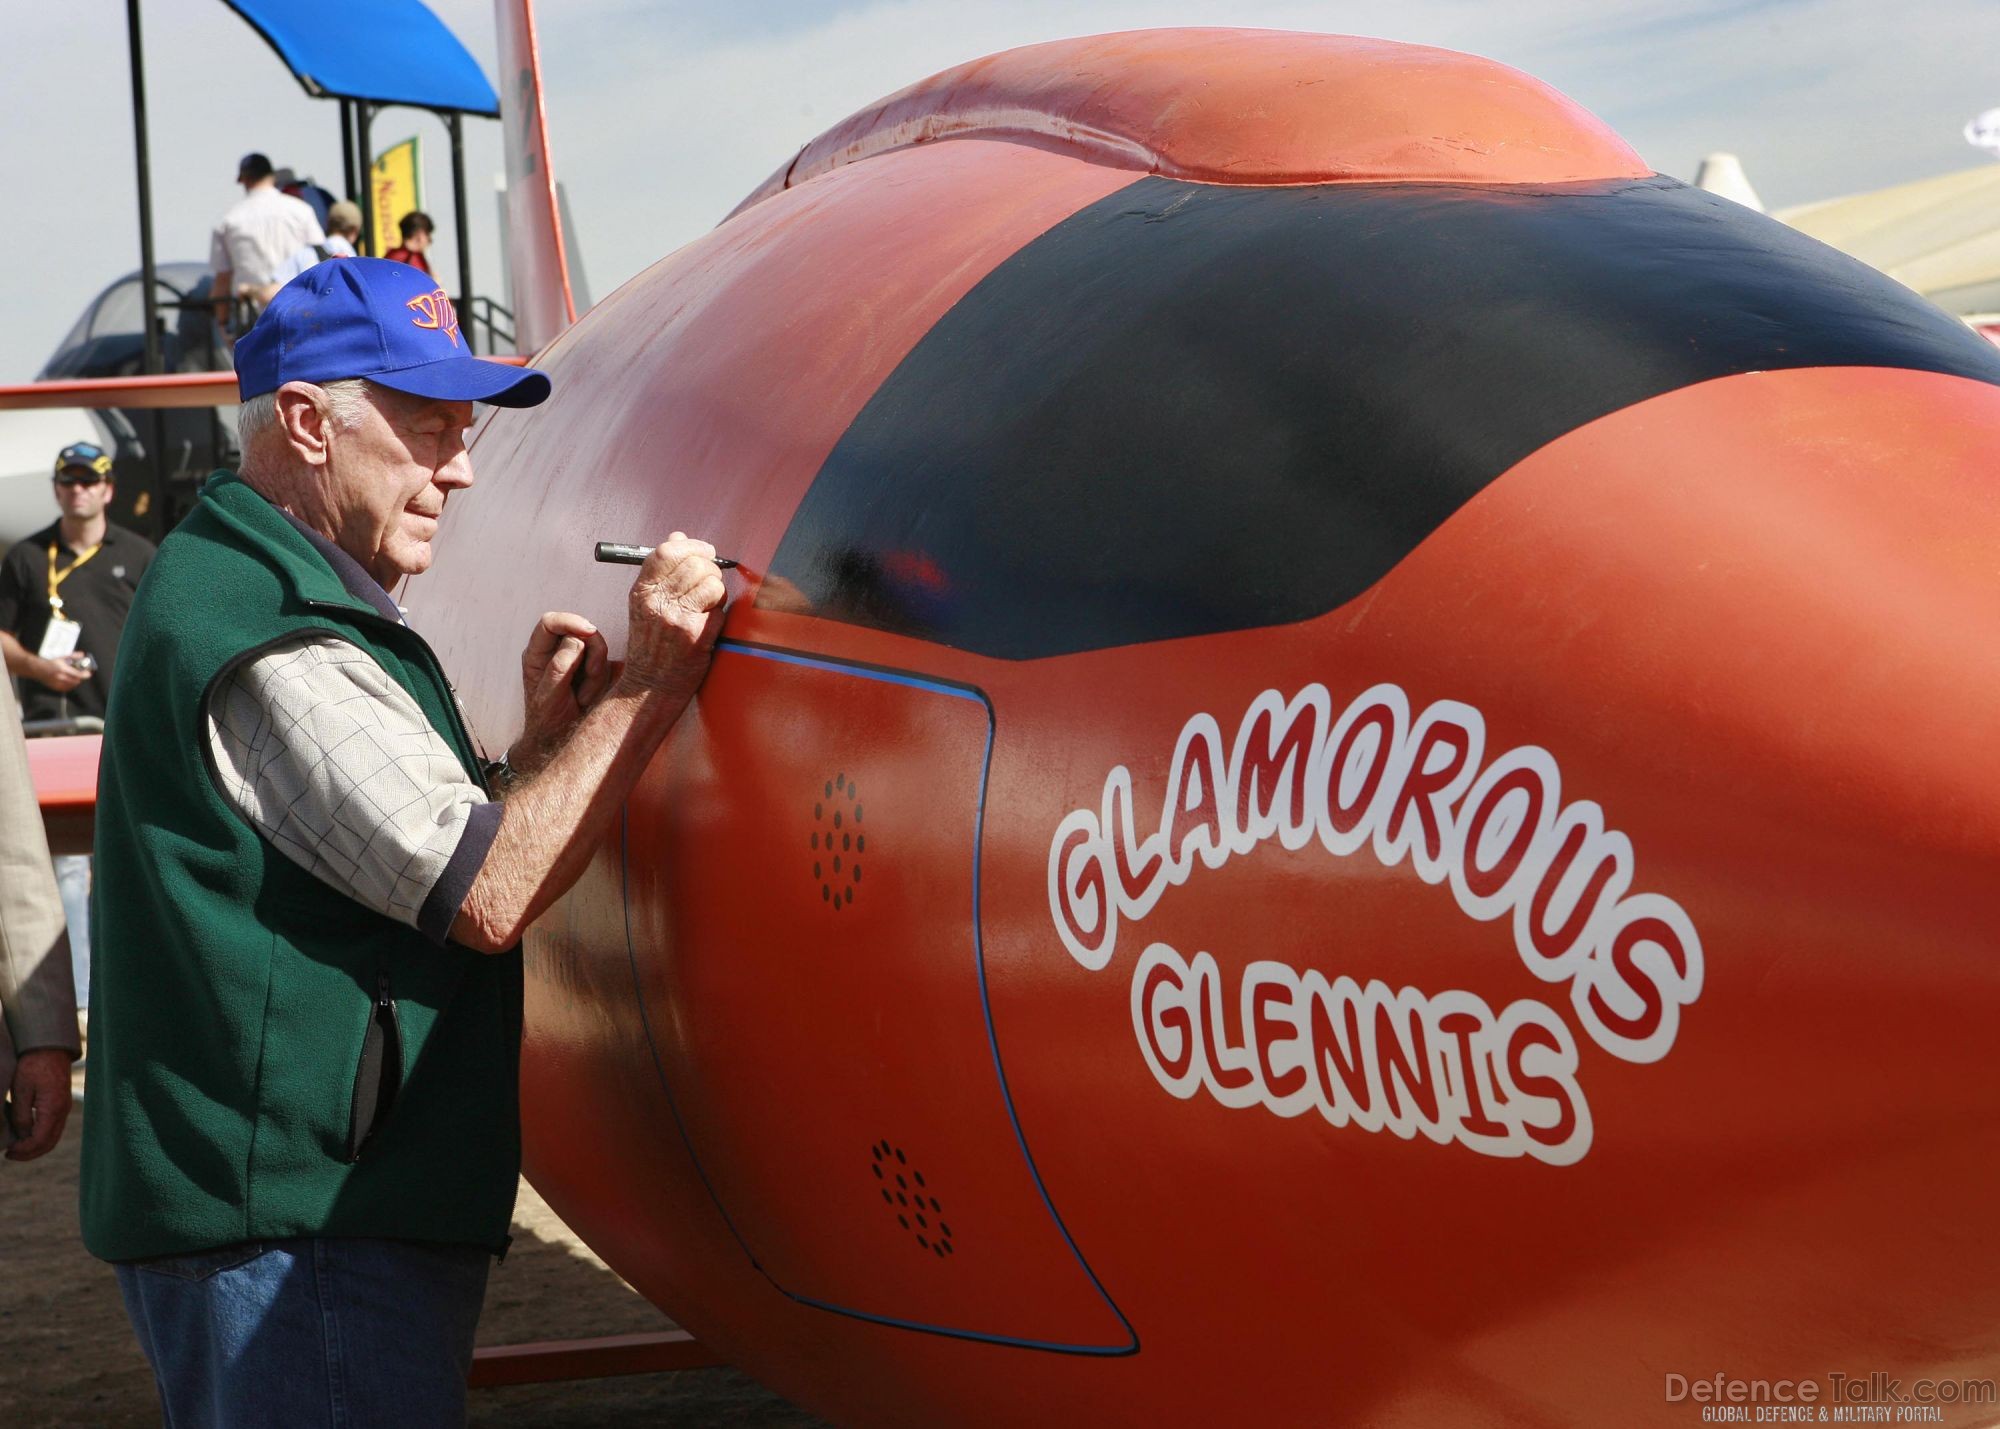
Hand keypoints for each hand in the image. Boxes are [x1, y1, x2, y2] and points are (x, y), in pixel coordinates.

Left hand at [5, 1049, 73, 1160]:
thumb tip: (21, 1135)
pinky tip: (26, 1133)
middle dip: (30, 1153)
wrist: (49, 1047)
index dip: (24, 1151)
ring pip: (53, 1136)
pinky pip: (54, 1127)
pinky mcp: (62, 1103)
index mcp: (53, 1109)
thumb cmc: (33, 1066)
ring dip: (36, 1145)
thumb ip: (21, 1116)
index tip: (8, 1152)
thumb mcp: (21, 1091)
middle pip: (49, 1142)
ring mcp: (65, 1107)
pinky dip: (41, 1135)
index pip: (40, 1140)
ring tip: (17, 1146)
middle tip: (11, 1154)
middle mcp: (63, 1111)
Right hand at [33, 656, 86, 693]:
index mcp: (63, 669)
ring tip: (75, 676)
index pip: (78, 675)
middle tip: (81, 673)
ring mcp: (58, 683)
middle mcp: (61, 677)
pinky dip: (70, 685)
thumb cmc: (50, 662)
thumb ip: (73, 656)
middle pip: (77, 681)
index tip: (88, 673)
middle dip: (80, 677)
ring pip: (72, 685)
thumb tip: (82, 655)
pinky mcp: (55, 687)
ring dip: (76, 681)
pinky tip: (69, 681)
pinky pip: (67, 689)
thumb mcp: (62, 657)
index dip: (85, 674)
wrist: (37, 669)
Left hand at [516, 612, 609, 773]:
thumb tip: (576, 640)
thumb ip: (559, 667)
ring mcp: (575, 659)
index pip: (549, 622)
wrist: (560, 741)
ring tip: (583, 697)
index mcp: (536, 654)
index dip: (570, 621)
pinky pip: (605, 663)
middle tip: (586, 682)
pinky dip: (601, 680)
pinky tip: (589, 697)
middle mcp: (555, 651)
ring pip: (597, 648)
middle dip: (590, 655)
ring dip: (596, 673)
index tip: (589, 631)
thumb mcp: (549, 697)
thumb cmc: (548, 720)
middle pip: (580, 632)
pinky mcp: (591, 668)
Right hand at [623, 534, 726, 701]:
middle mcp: (657, 603)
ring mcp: (676, 620)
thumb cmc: (651, 644)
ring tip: (706, 608)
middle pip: (696, 565)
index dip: (692, 546)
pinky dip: (718, 618)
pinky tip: (706, 627)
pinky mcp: (696, 637)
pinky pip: (720, 612)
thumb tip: (678, 537)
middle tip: (709, 584)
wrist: (649, 686)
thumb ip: (660, 571)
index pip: (667, 552)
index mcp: (642, 592)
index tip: (706, 551)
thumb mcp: (645, 604)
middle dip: (711, 571)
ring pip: (713, 586)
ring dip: (717, 594)